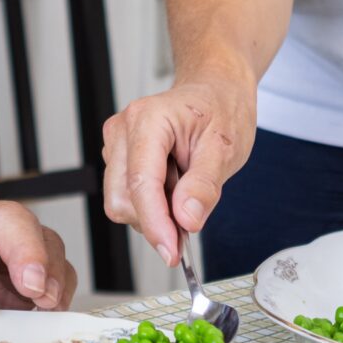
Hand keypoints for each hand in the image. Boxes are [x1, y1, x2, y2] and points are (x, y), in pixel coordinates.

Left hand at [0, 193, 75, 312]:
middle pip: (12, 219)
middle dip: (26, 253)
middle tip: (32, 288)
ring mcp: (14, 235)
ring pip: (43, 237)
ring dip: (51, 272)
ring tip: (49, 303)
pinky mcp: (37, 256)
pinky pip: (58, 264)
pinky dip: (61, 286)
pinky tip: (54, 309)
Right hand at [100, 68, 254, 266]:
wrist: (215, 91)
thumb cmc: (221, 109)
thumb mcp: (226, 147)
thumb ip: (204, 186)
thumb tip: (185, 220)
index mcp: (148, 120)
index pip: (141, 183)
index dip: (155, 223)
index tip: (172, 251)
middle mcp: (122, 130)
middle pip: (122, 198)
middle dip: (156, 218)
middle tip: (192, 211)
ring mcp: (116, 144)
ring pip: (121, 202)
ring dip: (155, 211)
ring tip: (185, 185)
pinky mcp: (118, 157)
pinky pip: (126, 196)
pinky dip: (152, 204)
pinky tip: (173, 185)